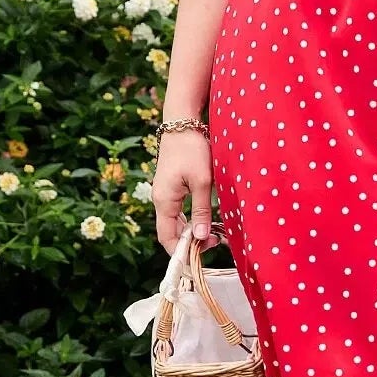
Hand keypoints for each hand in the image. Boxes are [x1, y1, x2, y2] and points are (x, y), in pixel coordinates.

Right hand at [152, 128, 213, 253]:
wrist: (183, 122)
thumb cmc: (193, 149)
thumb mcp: (203, 181)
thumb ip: (202, 210)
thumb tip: (200, 238)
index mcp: (164, 201)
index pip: (167, 238)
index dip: (183, 252)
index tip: (204, 254)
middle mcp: (160, 200)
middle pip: (170, 232)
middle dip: (190, 242)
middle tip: (215, 242)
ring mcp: (165, 194)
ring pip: (175, 222)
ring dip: (191, 231)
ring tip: (214, 233)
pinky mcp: (171, 187)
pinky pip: (178, 212)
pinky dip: (190, 219)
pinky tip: (206, 219)